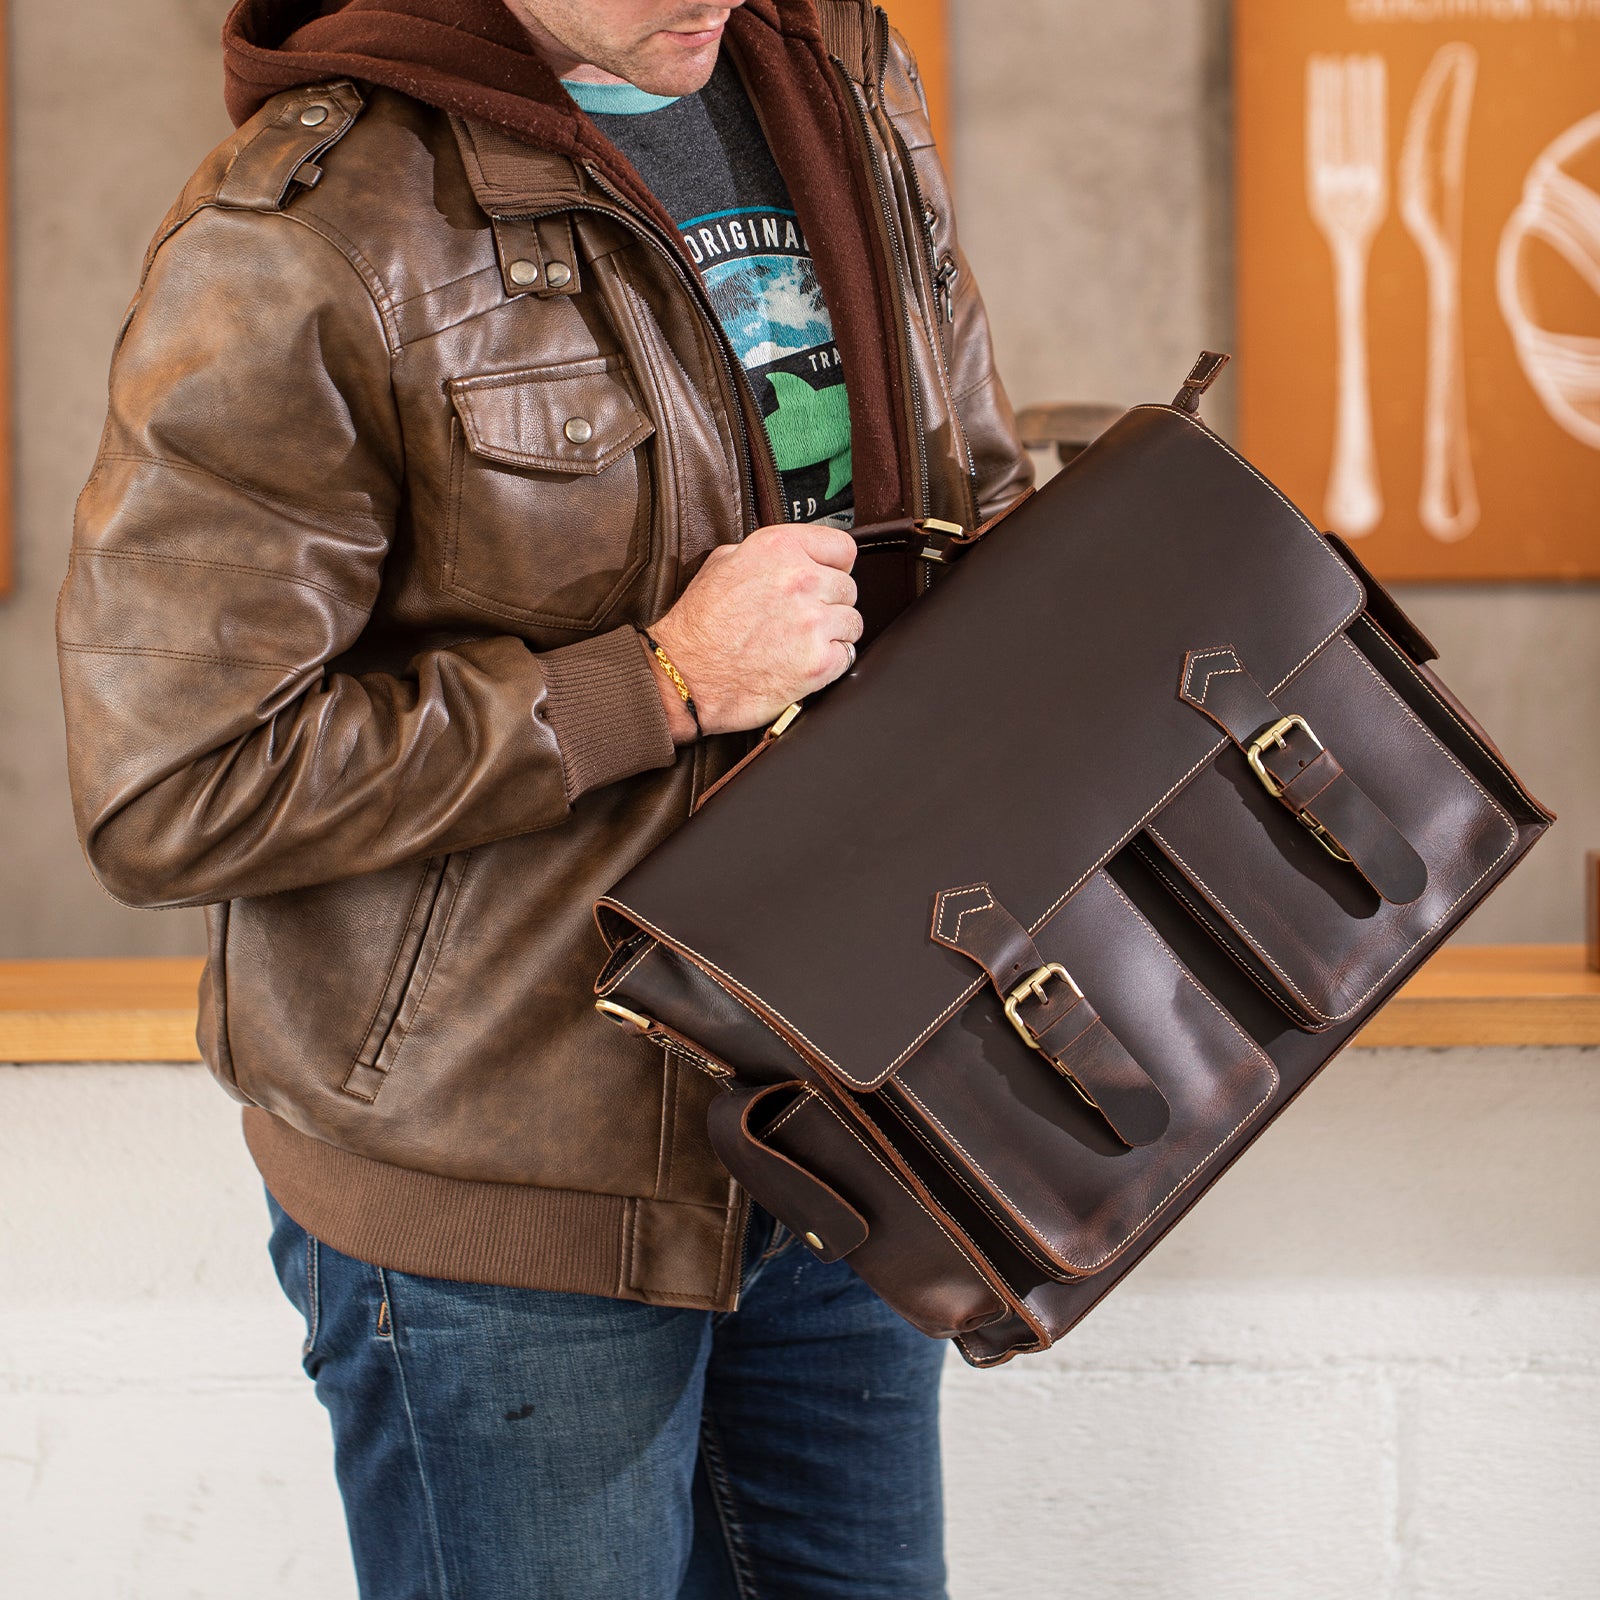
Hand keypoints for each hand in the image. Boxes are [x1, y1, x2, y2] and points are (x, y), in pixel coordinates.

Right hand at [647, 523, 861, 737]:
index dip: (835, 566)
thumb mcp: (722, 563)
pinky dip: (830, 662)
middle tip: (802, 619)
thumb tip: (790, 557)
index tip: (828, 578)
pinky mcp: (818, 662)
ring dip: (833, 634)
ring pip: (852, 623)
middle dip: (830, 604)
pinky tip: (801, 662)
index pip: (842, 547)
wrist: (684, 675)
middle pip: (849, 588)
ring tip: (800, 643)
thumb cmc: (698, 625)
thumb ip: (764, 555)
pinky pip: (847, 656)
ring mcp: (812, 622)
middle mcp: (800, 580)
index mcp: (779, 548)